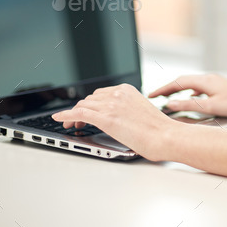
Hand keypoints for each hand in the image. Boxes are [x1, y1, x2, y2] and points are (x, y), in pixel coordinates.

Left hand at [52, 83, 175, 160]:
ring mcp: (111, 105)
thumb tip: (116, 117)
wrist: (166, 136)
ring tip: (71, 125)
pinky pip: (79, 113)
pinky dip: (66, 115)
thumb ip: (127, 109)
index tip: (86, 112)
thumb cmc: (159, 130)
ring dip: (74, 115)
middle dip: (82, 109)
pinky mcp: (107, 118)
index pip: (100, 93)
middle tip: (77, 121)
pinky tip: (59, 119)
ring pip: (83, 105)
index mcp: (127, 90)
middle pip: (90, 99)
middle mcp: (118, 94)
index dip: (90, 104)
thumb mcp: (141, 112)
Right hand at [148, 74, 226, 116]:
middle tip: (156, 97)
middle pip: (183, 81)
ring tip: (170, 99)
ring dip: (179, 91)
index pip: (177, 82)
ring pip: (191, 84)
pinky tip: (191, 100)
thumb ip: (189, 105)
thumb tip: (171, 104)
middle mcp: (208, 79)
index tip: (151, 95)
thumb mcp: (210, 107)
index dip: (163, 89)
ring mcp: (214, 82)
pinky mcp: (220, 88)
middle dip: (168, 89)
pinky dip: (190, 93)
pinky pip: (199, 88)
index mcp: (204, 81)